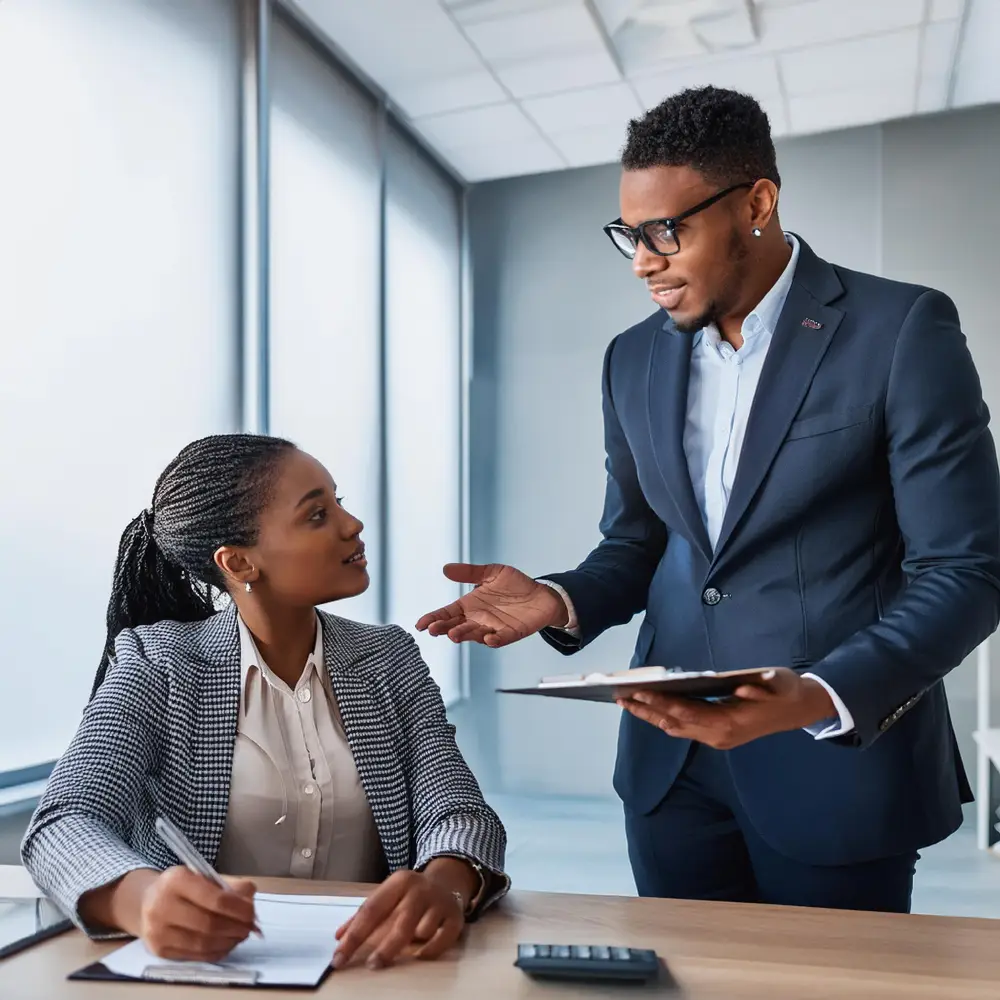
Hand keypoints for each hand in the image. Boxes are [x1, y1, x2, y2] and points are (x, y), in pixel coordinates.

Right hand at [135, 867, 257, 961]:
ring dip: (228, 942)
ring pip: (202, 943)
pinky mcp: (158, 950)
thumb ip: (229, 885)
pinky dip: (215, 952)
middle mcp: (162, 906)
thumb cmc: (182, 887)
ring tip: (241, 936)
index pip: (215, 899)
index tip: (252, 913)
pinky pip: (194, 955)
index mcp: (176, 880)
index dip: (238, 909)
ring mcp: (157, 931)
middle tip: (250, 927)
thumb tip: (250, 896)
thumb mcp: (203, 876)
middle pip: (209, 924)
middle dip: (235, 927)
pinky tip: (226, 945)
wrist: (147, 902)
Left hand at [333, 870, 464, 969]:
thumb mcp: (387, 896)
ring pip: (423, 930)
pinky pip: (443, 939)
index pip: (372, 910)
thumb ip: (363, 915)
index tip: (339, 958)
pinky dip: (431, 950)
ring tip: (406, 947)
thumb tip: (339, 937)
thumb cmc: (409, 894)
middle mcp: (420, 890)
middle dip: (384, 948)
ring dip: (412, 944)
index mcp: (398, 882)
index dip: (354, 936)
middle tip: (371, 965)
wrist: (447, 882)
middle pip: (400, 922)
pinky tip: (421, 955)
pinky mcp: (456, 917)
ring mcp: (440, 903)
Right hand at [415, 563, 567, 647]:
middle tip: (435, 629)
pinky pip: (499, 639)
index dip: (433, 618)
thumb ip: (471, 573)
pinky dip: (493, 640)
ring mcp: (492, 628)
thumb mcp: (492, 573)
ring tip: (454, 634)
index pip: (447, 613)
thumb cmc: (515, 585)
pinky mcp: (509, 634)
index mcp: (470, 605)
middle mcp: (477, 619)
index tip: (420, 624)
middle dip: (444, 628)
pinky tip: (488, 638)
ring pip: (473, 635)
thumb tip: (445, 569)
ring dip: (464, 635)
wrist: (541, 595)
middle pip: (456, 626)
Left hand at [617, 668, 836, 749]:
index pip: (688, 712)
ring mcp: (717, 738)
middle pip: (674, 723)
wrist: (799, 710)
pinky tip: (649, 708)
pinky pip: (683, 728)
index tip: (639, 692)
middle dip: (646, 710)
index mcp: (731, 723)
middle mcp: (719, 735)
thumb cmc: (786, 690)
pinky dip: (663, 717)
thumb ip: (762, 687)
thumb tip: (743, 688)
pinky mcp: (716, 735)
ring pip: (676, 728)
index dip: (662, 702)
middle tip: (620, 697)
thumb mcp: (779, 682)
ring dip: (650, 716)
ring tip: (626, 702)